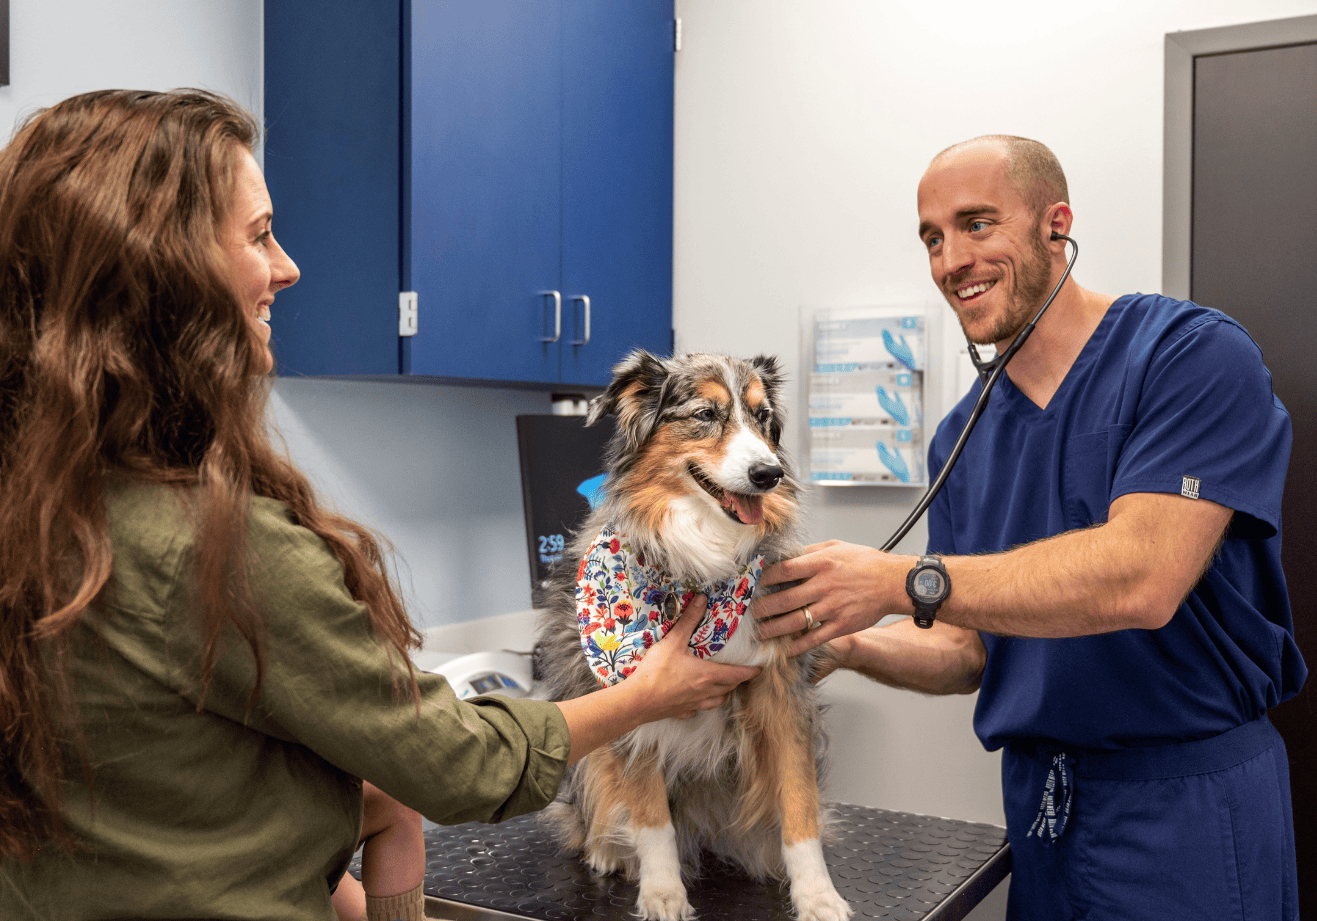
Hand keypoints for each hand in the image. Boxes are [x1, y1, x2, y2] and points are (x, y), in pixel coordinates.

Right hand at [627, 594, 759, 719]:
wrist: (638, 701)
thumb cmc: (657, 671)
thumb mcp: (673, 642)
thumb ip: (689, 620)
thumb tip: (701, 600)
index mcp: (708, 675)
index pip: (738, 674)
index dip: (751, 671)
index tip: (760, 669)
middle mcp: (706, 692)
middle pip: (730, 688)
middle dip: (738, 680)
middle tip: (741, 673)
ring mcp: (694, 704)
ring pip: (717, 701)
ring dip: (723, 693)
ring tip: (722, 686)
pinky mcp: (681, 712)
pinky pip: (697, 709)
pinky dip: (701, 704)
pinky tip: (695, 700)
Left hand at [755, 541, 914, 655]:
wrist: (892, 582)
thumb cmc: (865, 562)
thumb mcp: (836, 547)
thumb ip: (811, 552)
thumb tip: (787, 556)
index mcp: (821, 563)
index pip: (784, 571)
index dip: (765, 578)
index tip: (753, 584)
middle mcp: (824, 586)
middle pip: (784, 599)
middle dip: (762, 608)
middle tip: (748, 614)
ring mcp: (832, 607)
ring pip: (796, 621)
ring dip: (774, 629)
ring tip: (760, 634)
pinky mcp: (841, 625)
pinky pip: (815, 638)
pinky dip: (799, 645)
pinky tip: (785, 649)